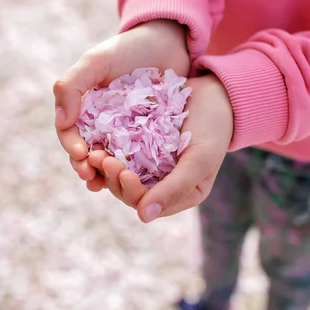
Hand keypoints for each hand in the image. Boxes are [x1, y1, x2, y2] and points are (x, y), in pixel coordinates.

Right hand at [53, 19, 189, 181]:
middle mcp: (100, 123)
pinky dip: (132, 170)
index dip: (71, 146)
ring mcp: (124, 132)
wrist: (170, 42)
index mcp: (84, 107)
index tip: (81, 154)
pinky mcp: (148, 138)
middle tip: (92, 176)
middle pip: (87, 152)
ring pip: (109, 159)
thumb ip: (73, 85)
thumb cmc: (130, 48)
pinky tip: (134, 180)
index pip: (69, 132)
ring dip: (105, 174)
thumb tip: (62, 121)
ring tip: (107, 184)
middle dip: (86, 166)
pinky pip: (136, 158)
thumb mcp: (98, 61)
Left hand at [87, 74, 233, 222]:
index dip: (131, 192)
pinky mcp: (140, 144)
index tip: (123, 172)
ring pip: (120, 172)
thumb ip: (175, 188)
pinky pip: (120, 151)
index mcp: (180, 194)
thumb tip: (143, 217)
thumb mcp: (200, 158)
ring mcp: (149, 163)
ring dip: (105, 166)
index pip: (148, 204)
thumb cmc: (215, 127)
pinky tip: (95, 141)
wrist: (216, 92)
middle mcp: (162, 182)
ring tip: (93, 152)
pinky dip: (107, 148)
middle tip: (99, 158)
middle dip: (113, 177)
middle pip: (129, 191)